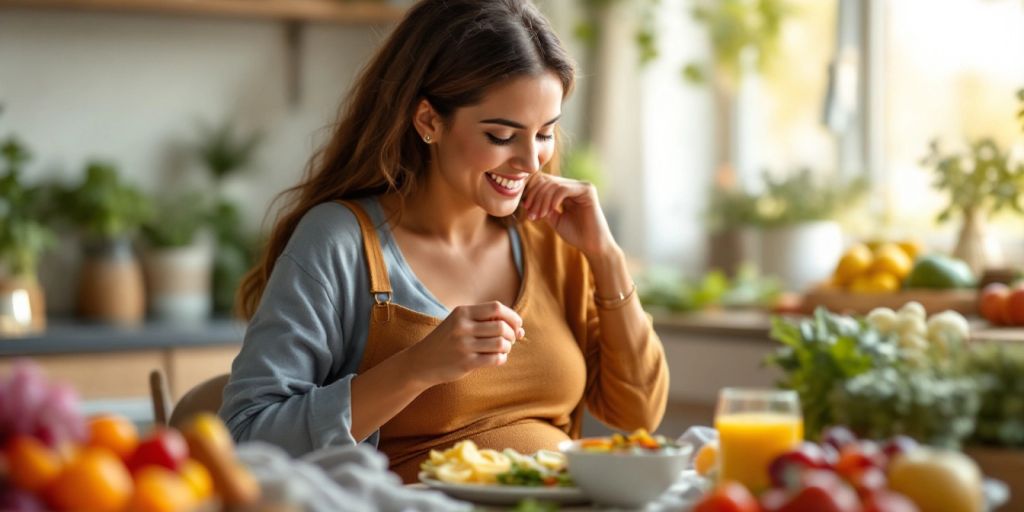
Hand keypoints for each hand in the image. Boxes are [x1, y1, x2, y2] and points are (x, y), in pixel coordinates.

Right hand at [405, 301, 523, 385]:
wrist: (421, 362)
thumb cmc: (447, 340)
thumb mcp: (461, 324)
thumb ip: (488, 322)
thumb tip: (522, 330)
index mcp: (462, 312)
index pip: (497, 308)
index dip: (512, 316)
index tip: (516, 325)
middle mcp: (462, 326)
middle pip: (501, 326)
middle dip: (511, 334)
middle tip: (510, 340)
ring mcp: (463, 345)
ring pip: (500, 344)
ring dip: (507, 347)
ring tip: (502, 349)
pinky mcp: (465, 362)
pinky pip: (495, 359)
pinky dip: (501, 358)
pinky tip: (497, 358)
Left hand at [521, 173, 615, 258]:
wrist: (592, 246)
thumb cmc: (575, 234)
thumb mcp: (553, 218)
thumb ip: (542, 206)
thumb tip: (525, 198)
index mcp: (567, 190)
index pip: (545, 181)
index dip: (532, 192)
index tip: (526, 208)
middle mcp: (574, 185)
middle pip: (547, 181)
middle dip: (535, 197)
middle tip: (530, 213)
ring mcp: (582, 186)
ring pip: (554, 185)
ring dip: (542, 200)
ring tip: (538, 215)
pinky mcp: (587, 190)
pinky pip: (563, 189)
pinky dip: (552, 200)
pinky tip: (549, 211)